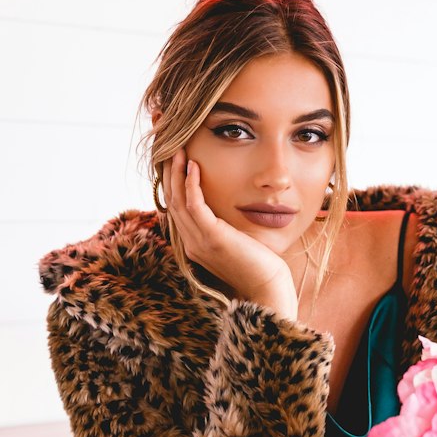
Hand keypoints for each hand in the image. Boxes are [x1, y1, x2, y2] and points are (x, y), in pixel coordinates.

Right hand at [165, 149, 297, 316]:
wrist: (267, 288)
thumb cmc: (258, 265)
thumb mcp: (234, 242)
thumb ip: (223, 228)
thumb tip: (224, 209)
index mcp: (193, 244)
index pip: (175, 208)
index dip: (172, 183)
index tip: (175, 161)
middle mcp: (190, 243)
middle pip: (171, 201)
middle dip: (169, 173)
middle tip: (170, 148)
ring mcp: (198, 242)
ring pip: (177, 200)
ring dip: (177, 173)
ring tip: (179, 151)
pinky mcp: (212, 237)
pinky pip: (194, 205)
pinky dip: (192, 184)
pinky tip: (195, 166)